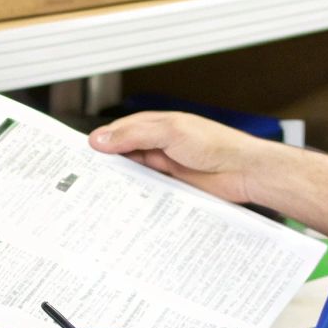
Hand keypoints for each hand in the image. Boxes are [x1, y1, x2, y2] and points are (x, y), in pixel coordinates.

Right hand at [89, 111, 262, 204]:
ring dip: (122, 180)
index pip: (122, 130)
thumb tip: (102, 138)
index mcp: (159, 125)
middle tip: (86, 174)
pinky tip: (127, 202)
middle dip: (108, 162)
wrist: (244, 171)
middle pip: (126, 153)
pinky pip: (149, 191)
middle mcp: (161, 144)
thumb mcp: (170, 132)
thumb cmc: (216, 144)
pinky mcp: (174, 187)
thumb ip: (135, 134)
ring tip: (100, 191)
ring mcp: (168, 167)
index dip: (103, 139)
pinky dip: (138, 195)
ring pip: (136, 173)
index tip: (83, 151)